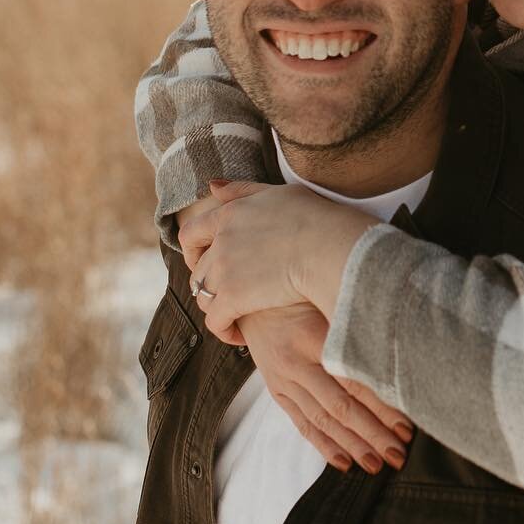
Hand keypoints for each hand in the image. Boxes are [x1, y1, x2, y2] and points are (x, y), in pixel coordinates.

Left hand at [182, 181, 375, 341]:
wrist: (330, 247)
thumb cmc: (317, 219)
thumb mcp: (278, 193)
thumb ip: (244, 190)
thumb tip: (212, 186)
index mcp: (229, 214)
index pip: (192, 233)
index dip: (194, 251)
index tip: (206, 262)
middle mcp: (220, 240)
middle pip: (196, 268)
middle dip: (206, 283)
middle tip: (226, 295)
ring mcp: (224, 269)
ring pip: (203, 296)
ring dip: (216, 309)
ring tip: (236, 317)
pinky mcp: (233, 298)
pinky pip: (215, 321)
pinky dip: (224, 331)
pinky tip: (240, 337)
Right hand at [239, 305, 413, 472]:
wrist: (249, 294)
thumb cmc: (300, 293)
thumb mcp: (326, 301)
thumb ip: (357, 328)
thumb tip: (400, 359)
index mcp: (314, 335)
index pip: (355, 380)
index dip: (382, 406)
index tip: (408, 427)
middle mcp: (296, 362)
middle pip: (341, 406)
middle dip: (373, 434)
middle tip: (398, 455)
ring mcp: (283, 379)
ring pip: (322, 420)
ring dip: (352, 445)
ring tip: (377, 464)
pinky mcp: (276, 390)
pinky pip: (301, 423)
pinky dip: (323, 444)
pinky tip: (344, 462)